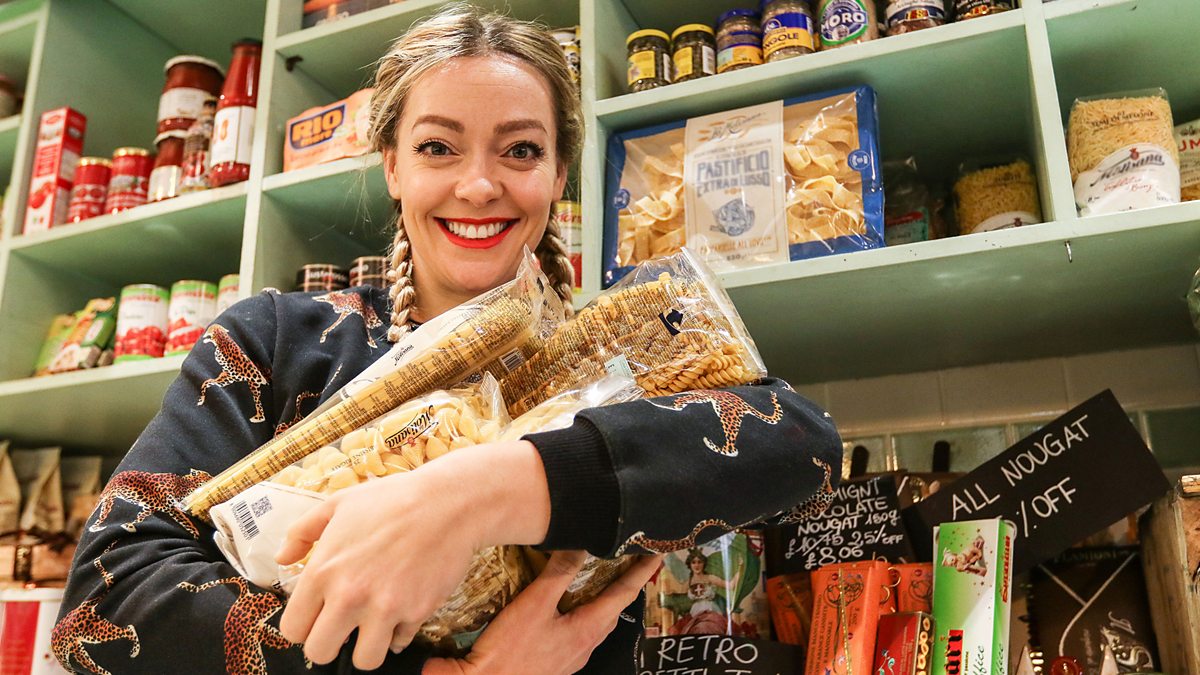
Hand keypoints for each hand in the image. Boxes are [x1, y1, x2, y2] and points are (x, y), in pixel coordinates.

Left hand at [276, 441, 551, 669]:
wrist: (446, 503)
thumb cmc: (391, 500)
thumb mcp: (337, 504)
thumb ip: (301, 533)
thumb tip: (281, 559)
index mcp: (323, 571)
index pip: (293, 629)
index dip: (304, 625)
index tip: (318, 616)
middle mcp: (349, 596)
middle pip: (320, 653)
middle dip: (329, 643)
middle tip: (343, 626)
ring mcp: (384, 608)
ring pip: (363, 660)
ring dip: (366, 645)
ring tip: (373, 625)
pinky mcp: (416, 613)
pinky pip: (400, 643)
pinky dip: (399, 632)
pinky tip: (402, 609)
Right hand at [424, 551, 663, 674]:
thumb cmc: (510, 651)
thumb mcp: (535, 603)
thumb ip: (559, 571)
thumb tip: (581, 542)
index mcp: (588, 628)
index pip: (624, 593)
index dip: (642, 571)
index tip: (656, 553)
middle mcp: (585, 644)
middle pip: (614, 610)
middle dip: (625, 586)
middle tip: (631, 563)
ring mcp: (571, 657)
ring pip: (597, 624)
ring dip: (603, 602)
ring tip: (601, 581)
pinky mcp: (556, 662)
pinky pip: (578, 634)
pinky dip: (582, 615)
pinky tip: (567, 610)